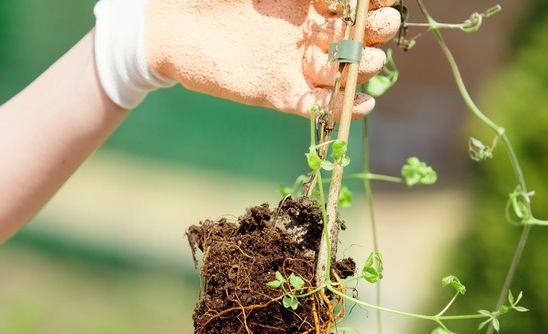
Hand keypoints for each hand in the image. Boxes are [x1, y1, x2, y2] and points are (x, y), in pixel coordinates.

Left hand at [93, 0, 400, 115]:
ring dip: (361, 67)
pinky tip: (359, 103)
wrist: (170, 25)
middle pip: (363, 36)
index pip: (359, 2)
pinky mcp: (281, 93)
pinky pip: (319, 106)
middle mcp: (312, 31)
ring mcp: (298, 64)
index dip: (376, 1)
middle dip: (377, 31)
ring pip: (346, 71)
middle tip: (372, 28)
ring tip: (358, 62)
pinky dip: (341, 108)